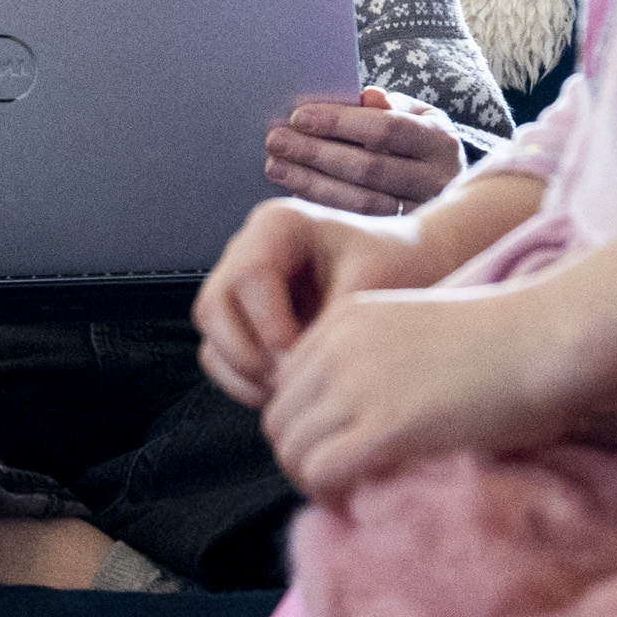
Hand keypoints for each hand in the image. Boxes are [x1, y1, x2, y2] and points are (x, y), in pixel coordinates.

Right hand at [194, 201, 464, 407]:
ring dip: (242, 372)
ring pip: (210, 334)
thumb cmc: (395, 265)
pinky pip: (218, 354)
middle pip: (213, 306)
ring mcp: (236, 283)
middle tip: (289, 382)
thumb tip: (291, 368)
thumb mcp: (372, 284)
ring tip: (289, 391)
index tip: (303, 357)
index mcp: (277, 224)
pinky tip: (281, 393)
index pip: (248, 277)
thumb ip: (330, 321)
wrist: (406, 267)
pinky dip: (241, 381)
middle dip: (246, 353)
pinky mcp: (239, 316)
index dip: (268, 324)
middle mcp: (246, 248)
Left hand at [260, 242, 616, 500]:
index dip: (305, 427)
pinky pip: (322, 472)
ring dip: (315, 483)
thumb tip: (359, 424)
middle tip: (341, 485)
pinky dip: (332, 496)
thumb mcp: (421, 335)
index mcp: (347, 320)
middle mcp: (339, 347)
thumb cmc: (511, 342)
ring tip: (352, 497)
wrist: (552, 337)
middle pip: (280, 421)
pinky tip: (363, 503)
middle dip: (302, 459)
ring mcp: (358, 385)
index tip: (338, 452)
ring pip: (292, 450)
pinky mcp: (385, 426)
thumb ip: (379, 368)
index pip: (285, 385)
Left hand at [265, 88, 460, 214]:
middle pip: (369, 168)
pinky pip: (355, 224)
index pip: (387, 129)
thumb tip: (365, 97)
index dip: (340, 122)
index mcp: (440, 141)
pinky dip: (321, 205)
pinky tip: (294, 189)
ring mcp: (421, 214)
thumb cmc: (416, 140)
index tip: (298, 116)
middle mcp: (436, 180)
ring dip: (311, 183)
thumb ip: (387, 104)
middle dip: (317, 153)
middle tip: (276, 141)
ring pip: (360, 202)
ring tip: (276, 165)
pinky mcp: (400, 236)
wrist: (445, 183)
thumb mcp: (412, 114)